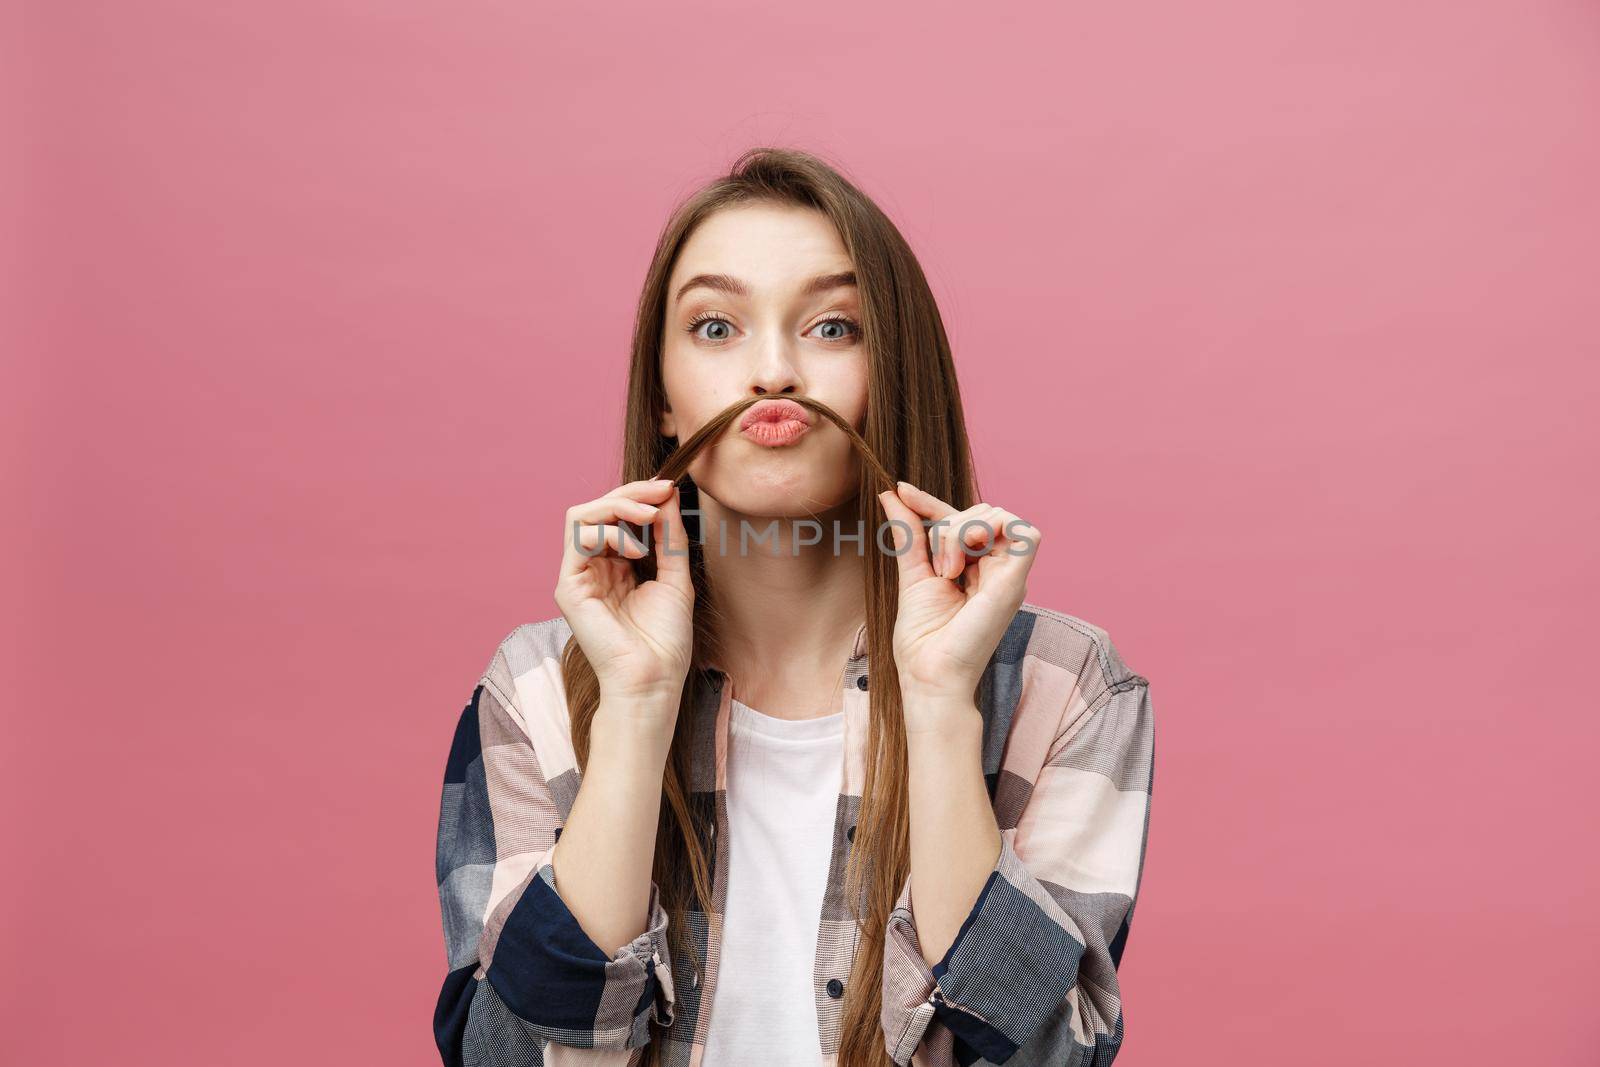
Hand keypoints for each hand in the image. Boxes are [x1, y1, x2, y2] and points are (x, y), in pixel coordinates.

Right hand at [554, 478, 695, 718]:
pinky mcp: (568, 587)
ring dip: (618, 505)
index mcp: (616, 565)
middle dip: (631, 492)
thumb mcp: (675, 577)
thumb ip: (669, 537)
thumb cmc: (665, 640)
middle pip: (597, 508)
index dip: (640, 496)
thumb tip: (667, 495)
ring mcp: (578, 576)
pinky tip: (635, 551)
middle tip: (661, 491)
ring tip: (649, 518)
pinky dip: (609, 533)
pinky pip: (578, 539)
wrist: (653, 679)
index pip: (617, 515)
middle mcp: (593, 567)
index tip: (670, 488)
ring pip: (582, 515)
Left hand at [876, 481, 1042, 726]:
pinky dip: (985, 534)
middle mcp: (996, 568)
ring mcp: (1009, 574)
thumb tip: (891, 494)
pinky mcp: (1017, 582)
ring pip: (996, 514)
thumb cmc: (922, 639)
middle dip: (946, 527)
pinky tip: (961, 566)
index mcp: (975, 568)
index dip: (931, 502)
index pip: (960, 518)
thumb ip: (908, 534)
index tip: (899, 490)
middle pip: (980, 510)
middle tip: (936, 571)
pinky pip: (1023, 531)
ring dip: (957, 534)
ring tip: (946, 574)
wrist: (928, 674)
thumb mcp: (912, 574)